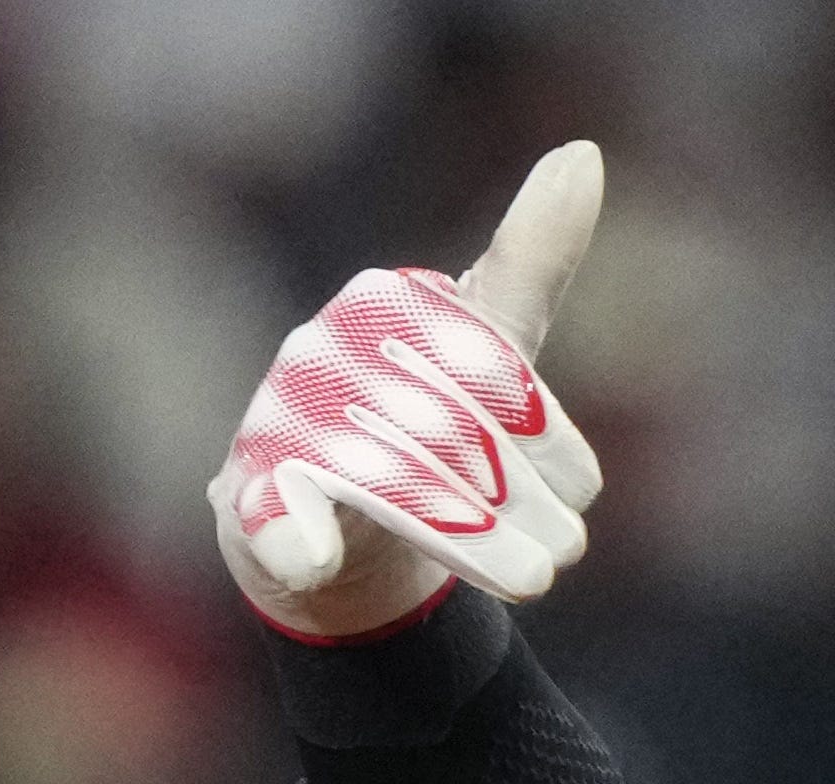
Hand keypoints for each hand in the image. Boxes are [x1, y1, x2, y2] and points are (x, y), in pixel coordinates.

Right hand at [209, 142, 606, 642]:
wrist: (336, 523)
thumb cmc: (424, 416)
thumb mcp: (488, 339)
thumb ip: (533, 260)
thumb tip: (584, 153)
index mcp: (383, 303)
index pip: (481, 366)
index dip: (542, 436)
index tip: (580, 488)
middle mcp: (322, 350)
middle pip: (442, 430)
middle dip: (514, 499)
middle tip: (563, 552)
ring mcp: (280, 420)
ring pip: (384, 480)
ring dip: (466, 539)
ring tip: (530, 578)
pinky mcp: (249, 496)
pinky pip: (274, 513)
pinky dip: (296, 539)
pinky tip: (321, 559)